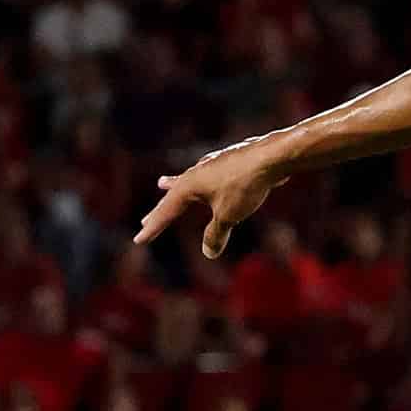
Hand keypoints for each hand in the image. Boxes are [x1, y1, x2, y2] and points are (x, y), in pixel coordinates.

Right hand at [136, 135, 288, 258]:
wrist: (271, 157)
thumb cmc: (245, 185)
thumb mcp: (228, 215)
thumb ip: (216, 234)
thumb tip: (209, 253)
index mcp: (188, 185)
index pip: (166, 211)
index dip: (153, 227)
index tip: (139, 240)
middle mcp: (195, 173)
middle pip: (173, 195)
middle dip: (161, 210)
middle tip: (145, 221)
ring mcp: (211, 165)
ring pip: (189, 180)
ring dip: (176, 186)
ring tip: (163, 184)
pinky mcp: (228, 163)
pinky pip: (207, 177)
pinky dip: (199, 182)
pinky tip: (205, 178)